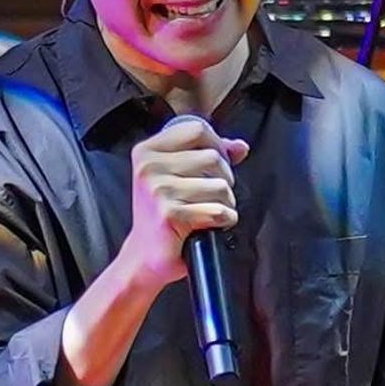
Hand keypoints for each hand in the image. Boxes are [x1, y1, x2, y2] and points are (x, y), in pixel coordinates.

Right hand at [123, 117, 248, 289]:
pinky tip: (209, 226)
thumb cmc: (162, 217)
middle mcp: (149, 167)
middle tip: (210, 197)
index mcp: (147, 151)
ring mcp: (158, 190)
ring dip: (225, 203)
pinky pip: (218, 211)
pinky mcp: (170, 214)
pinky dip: (224, 221)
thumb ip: (208, 154)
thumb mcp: (177, 177)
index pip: (197, 129)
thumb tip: (240, 147)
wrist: (144, 257)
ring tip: (208, 213)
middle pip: (214, 157)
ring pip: (221, 185)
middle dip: (224, 180)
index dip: (217, 146)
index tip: (215, 166)